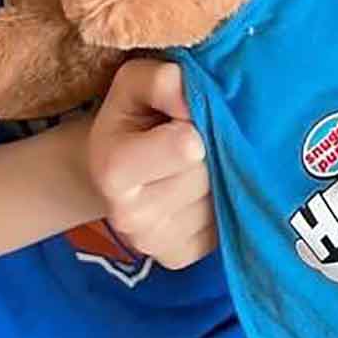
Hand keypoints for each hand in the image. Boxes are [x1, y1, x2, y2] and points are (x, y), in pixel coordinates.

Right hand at [85, 58, 214, 269]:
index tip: (186, 114)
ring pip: (223, 198)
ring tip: (198, 162)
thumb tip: (193, 97)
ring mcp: (156, 245)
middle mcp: (132, 217)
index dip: (197, 120)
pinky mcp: (180, 257)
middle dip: (213, 147)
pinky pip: (226, 224)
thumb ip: (163, 80)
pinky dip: (222, 201)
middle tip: (195, 136)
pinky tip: (201, 188)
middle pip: (210, 173)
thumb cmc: (130, 117)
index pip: (189, 146)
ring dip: (221, 174)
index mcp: (116, 169)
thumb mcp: (135, 83)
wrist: (112, 168)